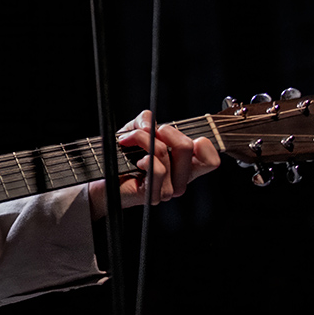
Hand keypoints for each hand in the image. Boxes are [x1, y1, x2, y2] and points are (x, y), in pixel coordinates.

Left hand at [88, 110, 220, 219]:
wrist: (102, 176)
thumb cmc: (121, 154)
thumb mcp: (136, 129)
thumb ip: (147, 119)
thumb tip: (152, 125)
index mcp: (184, 166)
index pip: (211, 160)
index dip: (203, 143)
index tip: (178, 135)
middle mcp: (180, 180)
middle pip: (188, 147)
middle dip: (165, 130)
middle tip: (147, 131)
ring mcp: (168, 189)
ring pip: (165, 153)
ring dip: (142, 139)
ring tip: (128, 141)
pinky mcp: (153, 195)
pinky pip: (156, 169)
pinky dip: (143, 156)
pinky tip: (135, 160)